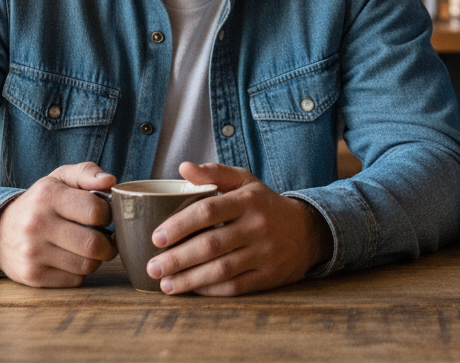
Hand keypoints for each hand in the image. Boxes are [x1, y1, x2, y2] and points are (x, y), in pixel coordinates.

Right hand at [0, 162, 117, 286]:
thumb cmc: (40, 202)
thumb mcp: (60, 178)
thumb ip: (87, 173)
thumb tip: (110, 181)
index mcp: (48, 196)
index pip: (95, 210)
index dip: (109, 214)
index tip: (106, 216)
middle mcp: (37, 225)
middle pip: (93, 243)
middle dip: (109, 243)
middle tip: (108, 238)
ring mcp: (32, 253)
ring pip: (86, 265)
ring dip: (96, 258)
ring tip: (91, 248)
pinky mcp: (32, 276)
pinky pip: (74, 280)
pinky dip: (81, 271)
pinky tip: (74, 259)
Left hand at [146, 161, 333, 295]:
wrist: (306, 230)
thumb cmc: (265, 204)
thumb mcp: (245, 181)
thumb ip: (214, 173)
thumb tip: (183, 168)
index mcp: (248, 199)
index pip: (208, 210)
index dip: (180, 225)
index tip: (156, 237)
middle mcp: (257, 225)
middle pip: (211, 244)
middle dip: (178, 258)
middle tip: (153, 267)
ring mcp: (264, 252)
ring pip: (221, 270)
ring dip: (189, 279)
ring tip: (165, 284)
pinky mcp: (268, 276)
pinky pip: (235, 287)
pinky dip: (210, 290)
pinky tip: (191, 289)